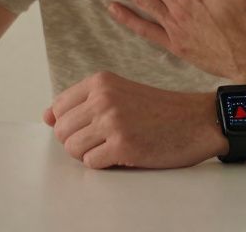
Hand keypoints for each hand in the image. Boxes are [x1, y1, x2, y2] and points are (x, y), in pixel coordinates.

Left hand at [43, 71, 223, 168]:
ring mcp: (112, 122)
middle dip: (77, 141)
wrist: (198, 120)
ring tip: (113, 147)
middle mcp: (103, 98)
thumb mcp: (120, 93)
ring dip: (90, 154)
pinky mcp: (123, 145)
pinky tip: (124, 154)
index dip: (70, 124)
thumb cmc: (161, 110)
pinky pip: (92, 163)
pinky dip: (105, 164)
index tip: (91, 127)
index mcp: (100, 82)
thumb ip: (83, 102)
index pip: (58, 108)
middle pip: (61, 131)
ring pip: (72, 149)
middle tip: (103, 141)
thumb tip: (47, 117)